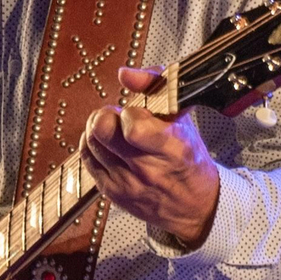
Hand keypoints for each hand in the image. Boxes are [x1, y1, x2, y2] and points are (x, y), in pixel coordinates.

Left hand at [81, 66, 220, 247]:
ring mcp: (126, 184)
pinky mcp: (111, 192)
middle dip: (107, 114)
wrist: (194, 205)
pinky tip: (107, 141)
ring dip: (98, 127)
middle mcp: (147, 170)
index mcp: (172, 149)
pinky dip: (93, 143)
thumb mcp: (183, 117)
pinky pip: (86, 158)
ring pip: (90, 142)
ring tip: (114, 128)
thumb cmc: (189, 156)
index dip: (131, 113)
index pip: (134, 128)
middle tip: (118, 116)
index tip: (138, 113)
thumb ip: (156, 85)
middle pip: (103, 131)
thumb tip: (125, 74)